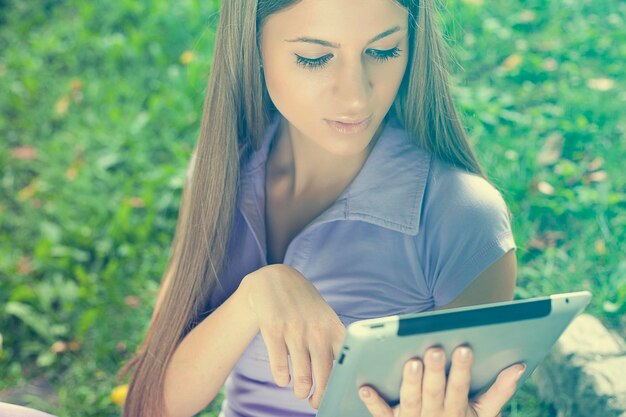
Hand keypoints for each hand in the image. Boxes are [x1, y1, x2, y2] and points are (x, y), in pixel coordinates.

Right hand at [239, 264, 344, 408]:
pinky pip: (280, 366)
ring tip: (301, 392)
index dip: (345, 382)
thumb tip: (338, 376)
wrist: (274, 278)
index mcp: (332, 327)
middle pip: (325, 374)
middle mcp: (316, 330)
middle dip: (321, 395)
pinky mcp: (273, 330)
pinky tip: (283, 379)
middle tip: (316, 402)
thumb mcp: (324, 316)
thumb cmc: (303, 304)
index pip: (346, 360)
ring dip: (302, 390)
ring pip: (302, 376)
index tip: (341, 394)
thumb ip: (332, 341)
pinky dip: (282, 378)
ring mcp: (294, 330)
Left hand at [358, 346, 525, 416]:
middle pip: (434, 391)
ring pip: (410, 399)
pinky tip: (364, 385)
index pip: (460, 388)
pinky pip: (380, 413)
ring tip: (411, 361)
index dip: (462, 369)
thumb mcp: (482, 413)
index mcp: (457, 411)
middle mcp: (434, 416)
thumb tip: (519, 366)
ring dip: (410, 381)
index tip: (464, 347)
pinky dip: (372, 400)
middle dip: (435, 371)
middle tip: (434, 349)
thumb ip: (500, 391)